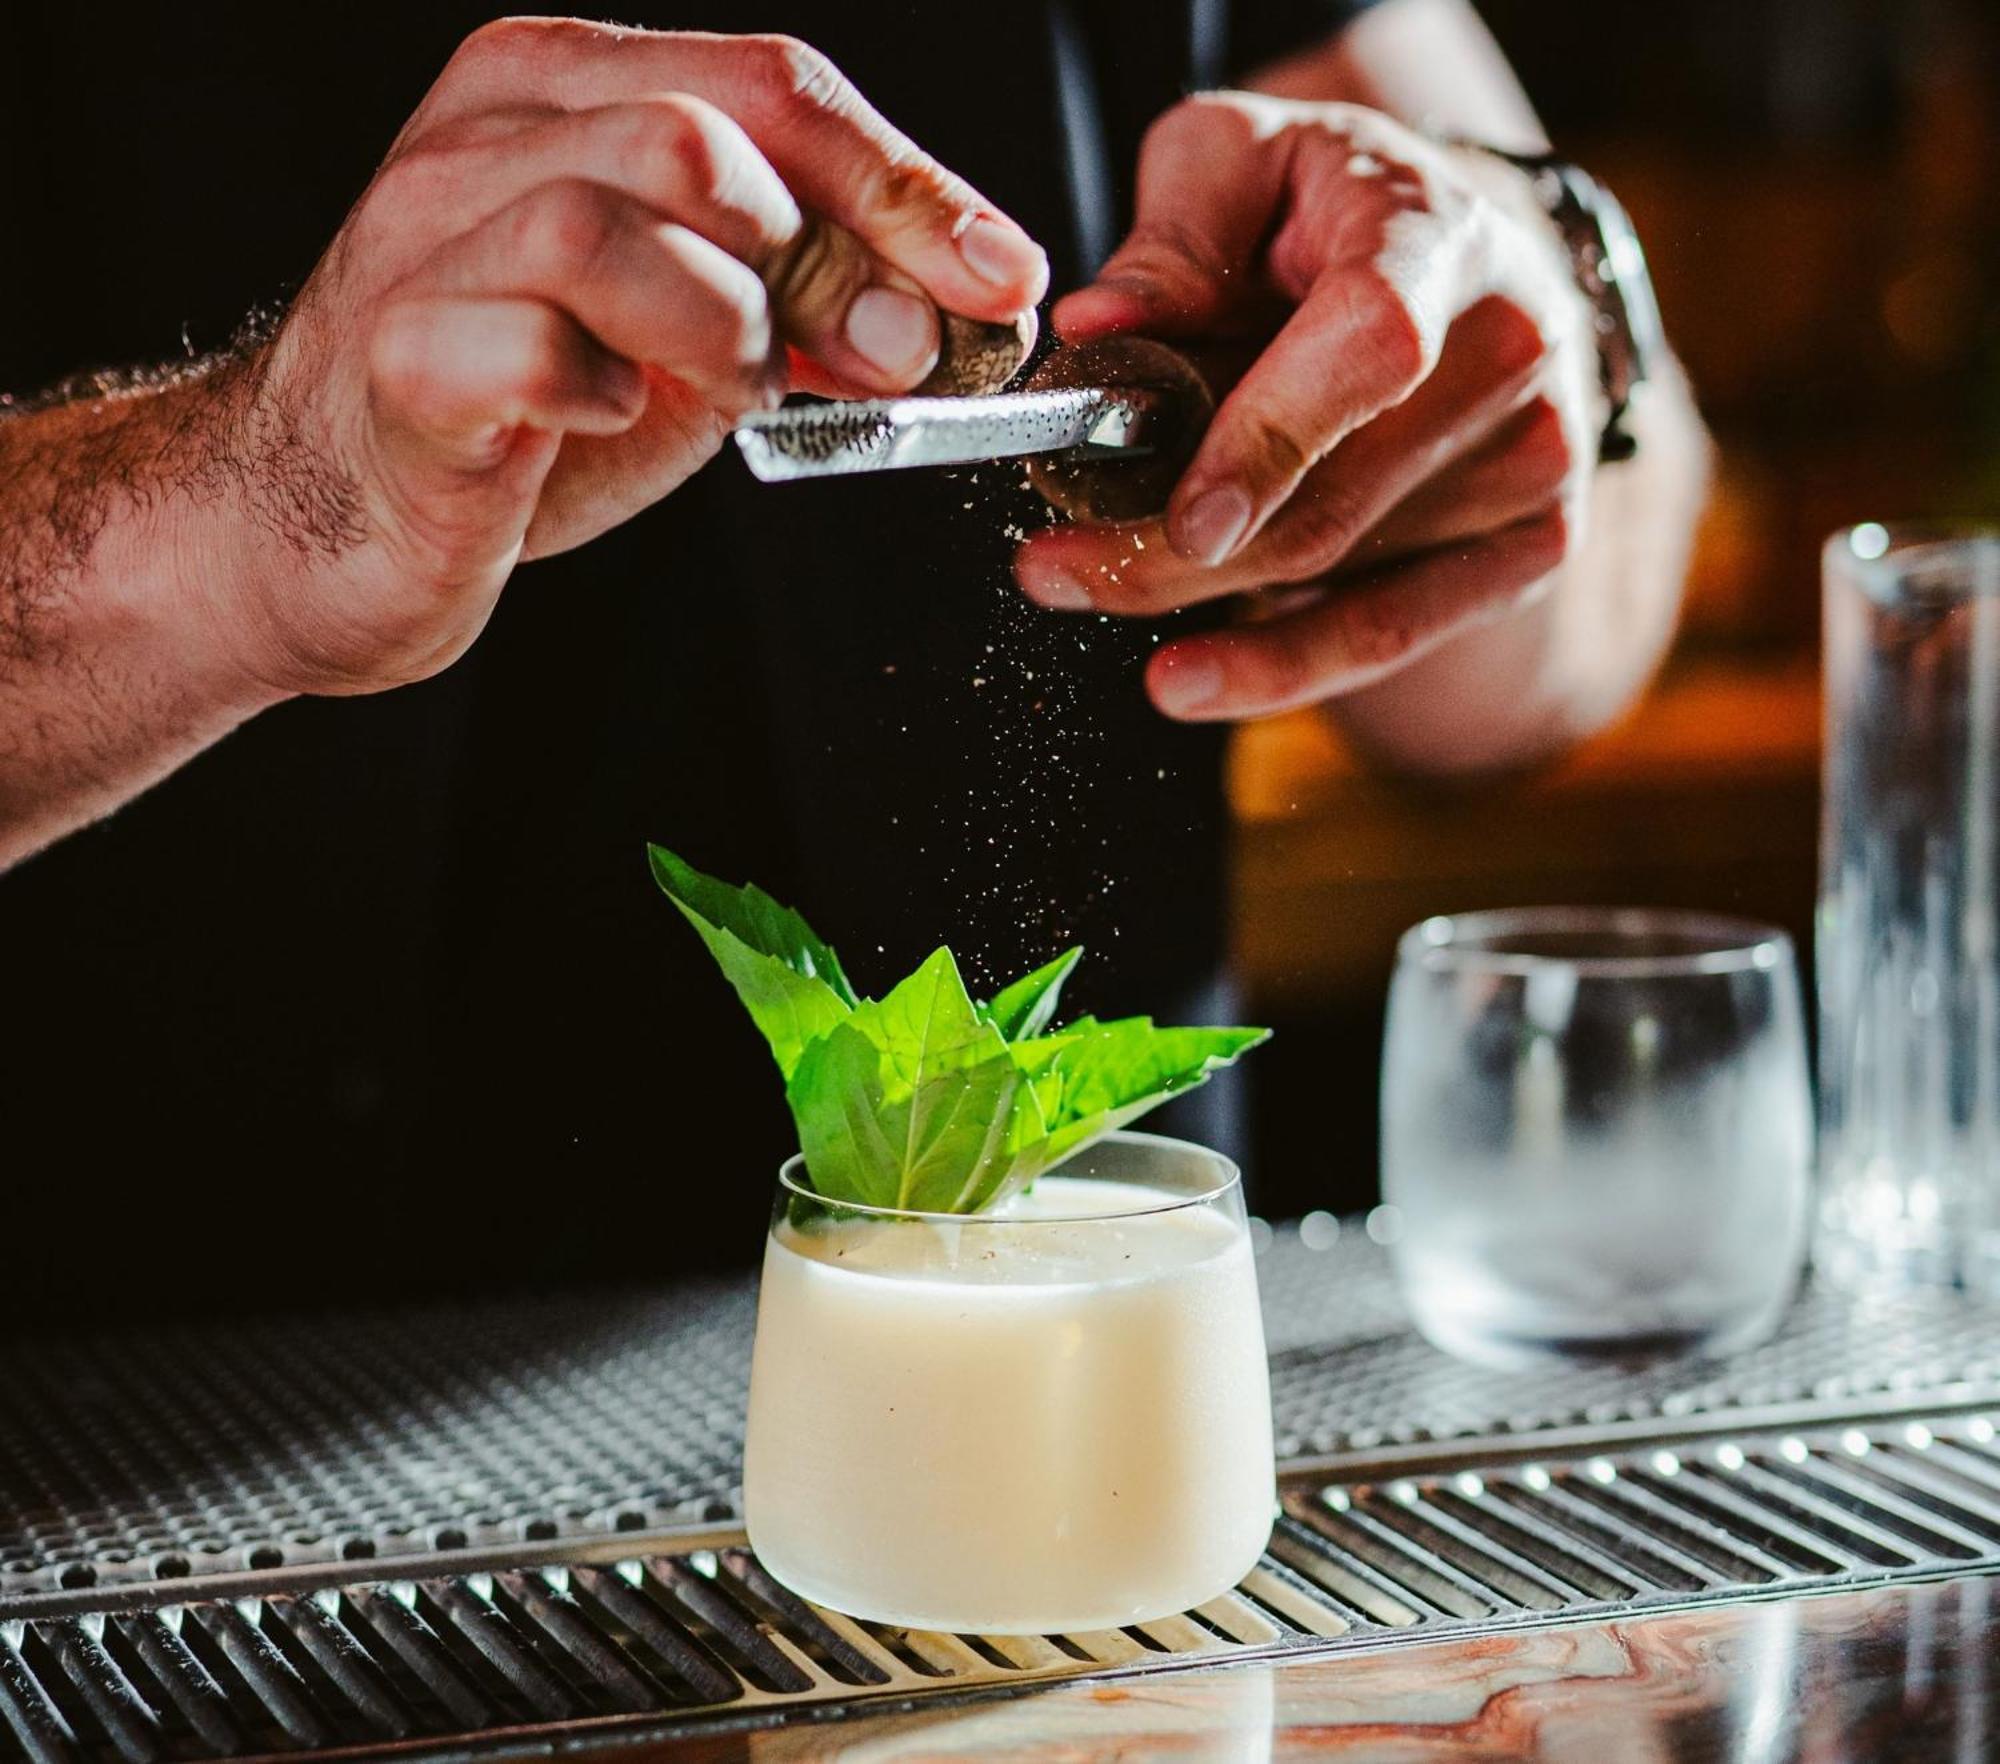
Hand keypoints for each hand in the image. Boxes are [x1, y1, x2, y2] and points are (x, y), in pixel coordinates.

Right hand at [193, 20, 1045, 695]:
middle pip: (709, 142)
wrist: (327, 520)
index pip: (771, 88)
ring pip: (622, 220)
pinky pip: (535, 345)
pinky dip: (607, 394)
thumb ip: (804, 296)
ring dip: (722, 332)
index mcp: (564, 93)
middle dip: (831, 265)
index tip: (1002, 280)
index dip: (908, 186)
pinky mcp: (399, 362)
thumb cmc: (518, 412)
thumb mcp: (689, 332)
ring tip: (713, 392)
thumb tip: (958, 306)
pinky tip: (606, 421)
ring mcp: (426, 243)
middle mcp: (488, 139)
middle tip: (873, 363)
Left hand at [1013, 93, 1597, 721]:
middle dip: (1168, 554)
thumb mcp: (1236, 163)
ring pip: (1335, 574)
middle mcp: (1512, 351)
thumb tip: (1096, 331)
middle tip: (1048, 569)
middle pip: (1328, 503)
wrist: (1472, 249)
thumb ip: (1170, 245)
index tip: (1184, 518)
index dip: (1274, 442)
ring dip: (1195, 600)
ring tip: (1084, 584)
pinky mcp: (1532, 540)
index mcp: (1439, 238)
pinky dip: (1280, 666)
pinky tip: (1189, 680)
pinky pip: (1393, 633)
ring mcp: (1535, 459)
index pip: (1371, 350)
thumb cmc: (1330, 203)